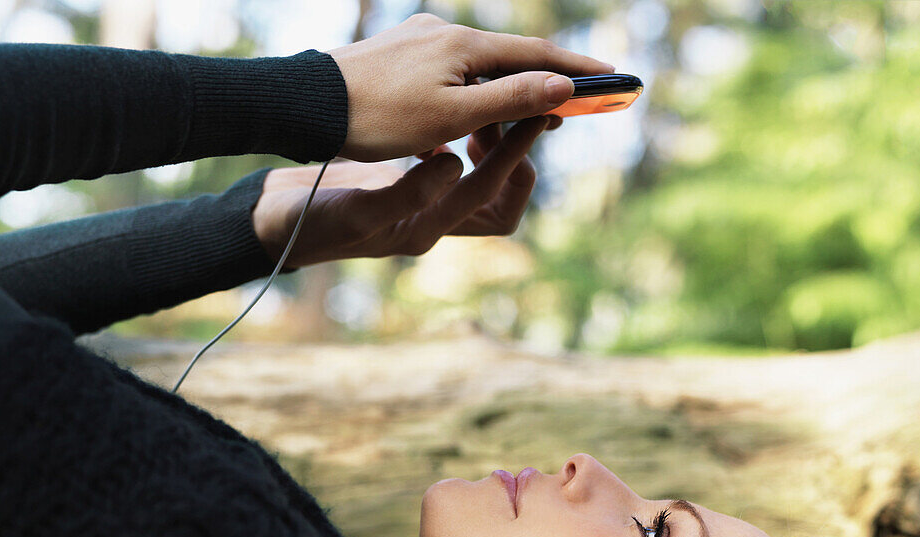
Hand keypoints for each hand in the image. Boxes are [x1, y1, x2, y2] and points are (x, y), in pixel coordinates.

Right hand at [252, 116, 550, 266]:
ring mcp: (419, 204)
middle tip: (505, 109)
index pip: (493, 197)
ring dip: (489, 142)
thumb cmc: (307, 221)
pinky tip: (446, 109)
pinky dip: (460, 135)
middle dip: (512, 151)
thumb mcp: (354, 210)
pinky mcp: (405, 184)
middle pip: (499, 195)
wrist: (270, 220)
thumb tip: (457, 166)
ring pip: (479, 178)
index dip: (515, 158)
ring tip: (480, 107)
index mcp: (426, 231)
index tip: (528, 118)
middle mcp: (431, 222)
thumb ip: (406, 193)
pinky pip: (452, 162)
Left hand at [328, 13, 612, 161]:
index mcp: (463, 45)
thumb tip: (563, 88)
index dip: (576, 70)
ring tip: (523, 120)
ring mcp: (419, 40)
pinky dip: (473, 92)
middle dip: (543, 83)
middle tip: (573, 109)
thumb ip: (509, 100)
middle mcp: (444, 32)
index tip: (612, 78)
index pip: (535, 55)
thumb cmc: (377, 118)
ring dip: (506, 92)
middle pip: (509, 58)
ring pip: (478, 67)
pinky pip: (451, 72)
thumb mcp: (451, 117)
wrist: (307, 107)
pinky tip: (469, 112)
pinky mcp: (399, 55)